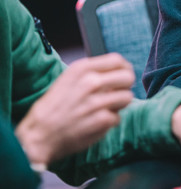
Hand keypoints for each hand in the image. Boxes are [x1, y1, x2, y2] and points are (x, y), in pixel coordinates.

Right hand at [15, 53, 134, 165]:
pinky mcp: (102, 120)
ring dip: (118, 105)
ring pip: (127, 97)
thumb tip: (116, 71)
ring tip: (104, 109)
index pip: (117, 60)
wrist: (37, 136)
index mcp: (81, 69)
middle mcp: (91, 82)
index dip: (123, 69)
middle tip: (116, 94)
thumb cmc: (52, 108)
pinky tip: (95, 123)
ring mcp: (98, 101)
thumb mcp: (67, 80)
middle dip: (125, 86)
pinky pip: (118, 117)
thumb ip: (91, 73)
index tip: (122, 75)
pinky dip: (109, 122)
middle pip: (128, 77)